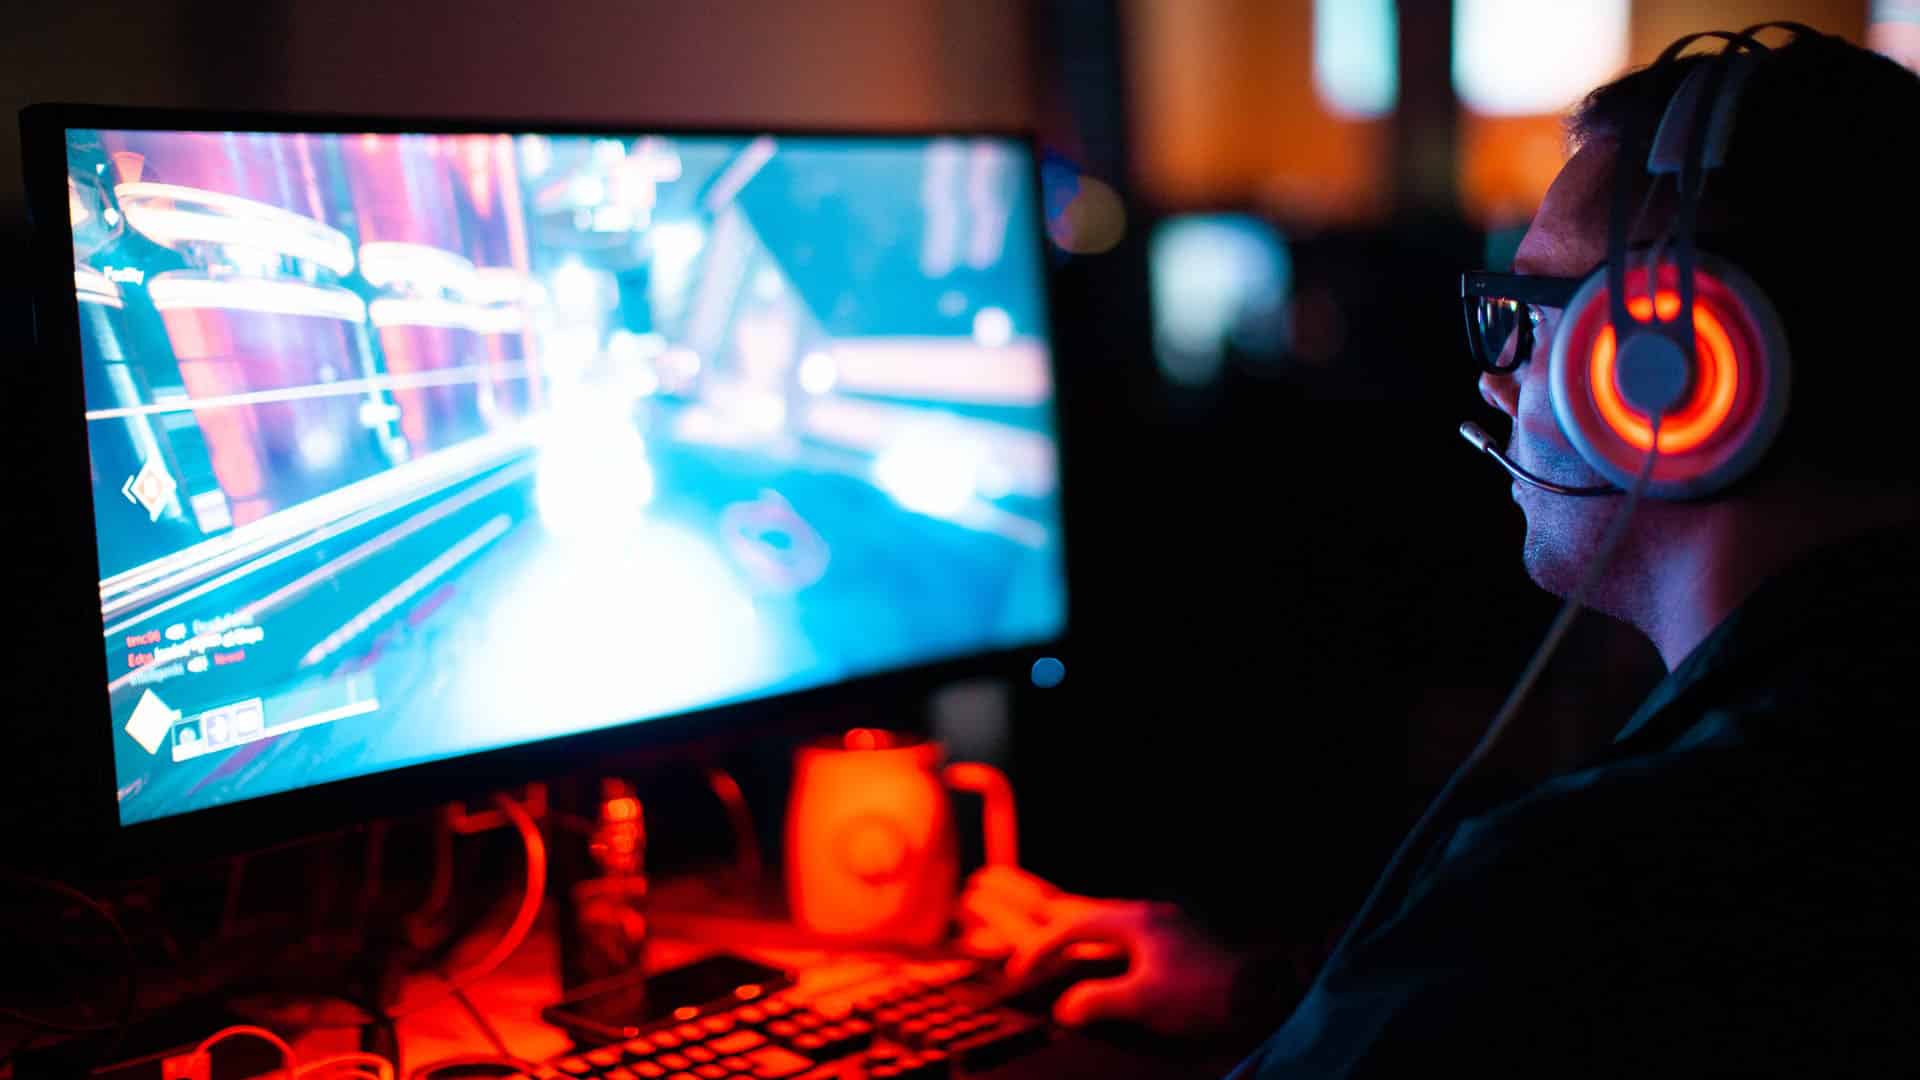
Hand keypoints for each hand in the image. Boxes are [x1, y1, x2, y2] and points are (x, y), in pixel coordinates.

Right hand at [958, 866, 1243, 1036]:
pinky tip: (1094, 940)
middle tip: (1001, 896)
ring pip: (1100, 915)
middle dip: (1039, 906)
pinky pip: (1119, 928)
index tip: (1018, 970)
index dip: (1038, 947)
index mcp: (1132, 921)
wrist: (1261, 992)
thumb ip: (1097, 1001)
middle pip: (1080, 905)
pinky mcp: (1174, 938)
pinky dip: (1094, 933)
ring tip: (1040, 915)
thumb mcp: (1145, 1001)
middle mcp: (1143, 914)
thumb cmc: (1205, 994)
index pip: (1070, 926)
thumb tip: (1064, 1008)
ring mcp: (1160, 923)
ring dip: (1068, 919)